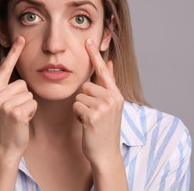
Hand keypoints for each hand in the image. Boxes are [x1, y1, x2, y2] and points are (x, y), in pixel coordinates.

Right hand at [0, 36, 36, 159]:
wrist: (4, 148)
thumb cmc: (6, 126)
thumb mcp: (0, 105)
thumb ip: (5, 90)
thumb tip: (14, 73)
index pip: (4, 68)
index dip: (14, 53)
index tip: (21, 38)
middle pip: (22, 84)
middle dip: (23, 97)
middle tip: (14, 112)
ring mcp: (3, 105)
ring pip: (28, 94)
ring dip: (27, 106)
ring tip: (17, 117)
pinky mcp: (15, 113)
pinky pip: (32, 103)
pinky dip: (31, 112)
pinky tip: (22, 121)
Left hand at [73, 38, 123, 165]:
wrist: (105, 153)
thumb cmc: (105, 129)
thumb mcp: (111, 106)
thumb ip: (108, 85)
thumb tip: (109, 63)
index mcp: (116, 95)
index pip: (103, 71)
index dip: (95, 55)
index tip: (88, 40)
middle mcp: (112, 99)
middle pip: (85, 86)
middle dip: (84, 99)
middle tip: (93, 114)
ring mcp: (104, 107)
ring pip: (79, 96)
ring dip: (81, 108)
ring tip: (90, 120)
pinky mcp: (93, 116)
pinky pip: (76, 106)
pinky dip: (78, 116)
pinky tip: (86, 124)